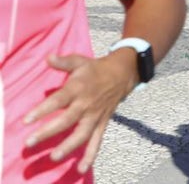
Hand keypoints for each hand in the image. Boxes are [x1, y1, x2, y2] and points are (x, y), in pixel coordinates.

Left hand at [24, 53, 134, 173]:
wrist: (124, 73)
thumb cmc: (96, 68)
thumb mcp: (80, 61)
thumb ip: (64, 62)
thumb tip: (48, 58)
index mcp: (79, 87)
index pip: (59, 100)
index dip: (43, 110)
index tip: (26, 120)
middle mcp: (87, 104)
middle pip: (67, 120)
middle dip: (48, 132)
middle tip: (29, 143)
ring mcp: (95, 115)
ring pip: (82, 133)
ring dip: (69, 146)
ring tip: (54, 157)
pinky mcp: (101, 123)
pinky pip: (97, 141)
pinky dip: (90, 155)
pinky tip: (81, 169)